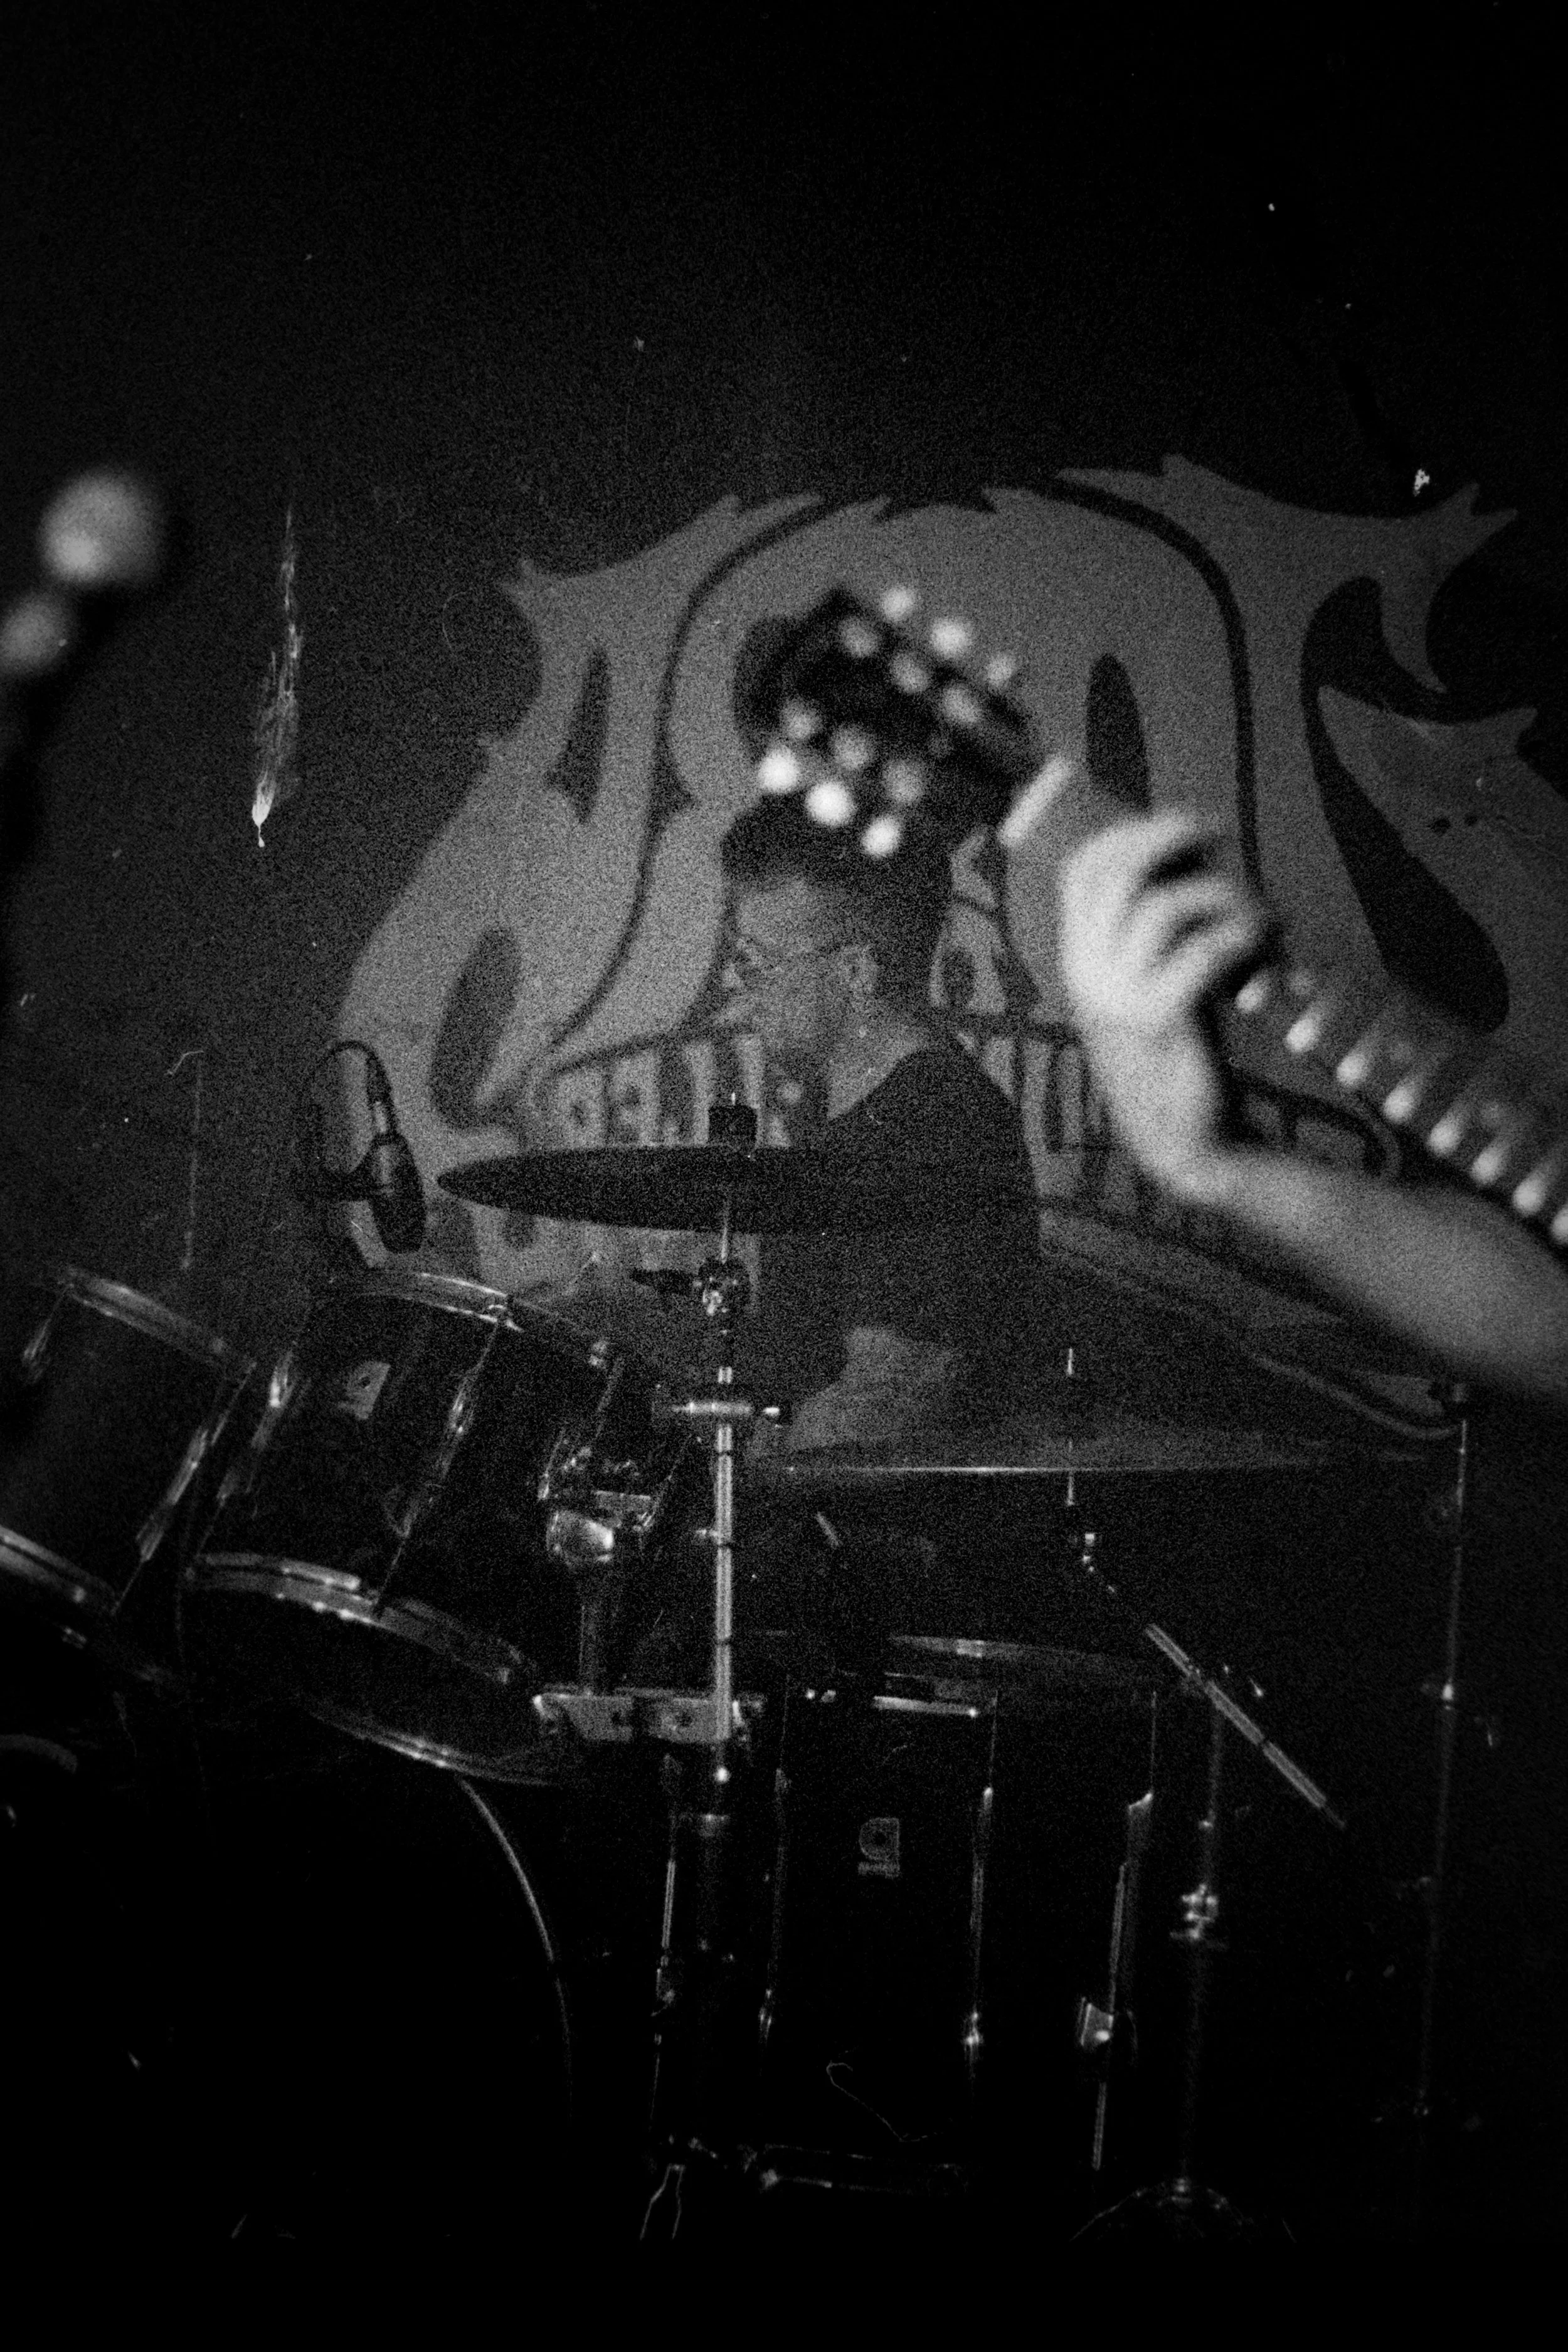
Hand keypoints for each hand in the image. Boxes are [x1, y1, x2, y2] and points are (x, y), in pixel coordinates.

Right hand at [1057, 813, 1271, 1199]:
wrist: (1183, 1140)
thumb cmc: (1179, 1055)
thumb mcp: (1150, 985)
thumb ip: (1155, 935)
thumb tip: (1202, 856)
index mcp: (1078, 960)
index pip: (1081, 870)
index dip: (1131, 831)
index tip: (1186, 827)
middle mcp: (1086, 974)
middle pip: (1117, 873)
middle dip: (1173, 836)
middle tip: (1225, 836)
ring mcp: (1116, 998)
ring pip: (1164, 906)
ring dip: (1223, 893)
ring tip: (1261, 913)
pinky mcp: (1159, 1021)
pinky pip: (1202, 952)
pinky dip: (1242, 934)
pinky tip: (1268, 943)